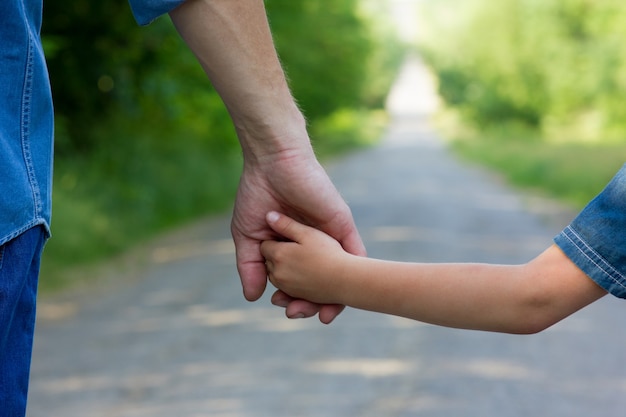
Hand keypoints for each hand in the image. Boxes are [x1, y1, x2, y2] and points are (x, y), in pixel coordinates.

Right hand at [231, 147, 365, 322]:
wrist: (273, 163)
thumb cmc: (257, 194)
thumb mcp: (248, 235)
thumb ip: (251, 265)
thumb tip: (253, 298)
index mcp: (292, 247)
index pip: (297, 280)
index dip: (293, 298)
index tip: (285, 310)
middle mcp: (313, 245)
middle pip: (319, 282)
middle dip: (312, 303)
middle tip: (299, 314)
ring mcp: (329, 236)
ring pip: (339, 273)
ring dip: (334, 296)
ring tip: (323, 315)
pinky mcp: (342, 225)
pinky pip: (355, 253)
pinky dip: (354, 274)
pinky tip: (348, 294)